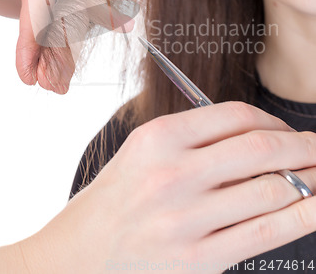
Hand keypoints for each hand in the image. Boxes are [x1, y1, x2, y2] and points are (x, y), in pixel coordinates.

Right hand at [21, 101, 315, 272]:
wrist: (82, 252)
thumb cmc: (119, 194)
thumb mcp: (146, 149)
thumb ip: (199, 138)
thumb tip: (263, 138)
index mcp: (159, 138)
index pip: (235, 116)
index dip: (273, 121)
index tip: (288, 130)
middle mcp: (173, 174)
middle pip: (260, 150)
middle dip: (304, 145)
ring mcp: (187, 220)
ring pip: (271, 191)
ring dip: (308, 179)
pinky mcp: (199, 259)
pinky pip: (264, 233)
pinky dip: (301, 217)